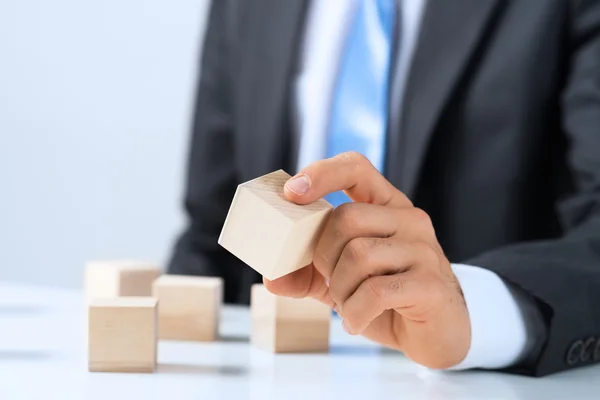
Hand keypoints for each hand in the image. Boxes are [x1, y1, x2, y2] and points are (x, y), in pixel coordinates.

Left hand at [264, 152, 470, 368]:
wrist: (437, 333)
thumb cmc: (387, 298)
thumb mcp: (341, 281)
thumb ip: (308, 273)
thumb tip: (271, 277)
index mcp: (386, 207)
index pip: (356, 167)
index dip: (321, 173)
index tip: (292, 193)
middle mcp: (408, 219)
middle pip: (346, 218)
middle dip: (325, 257)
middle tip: (332, 283)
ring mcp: (423, 249)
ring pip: (359, 255)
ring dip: (341, 291)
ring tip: (349, 306)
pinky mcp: (430, 283)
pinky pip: (376, 291)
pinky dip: (355, 312)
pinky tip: (357, 320)